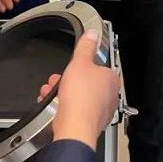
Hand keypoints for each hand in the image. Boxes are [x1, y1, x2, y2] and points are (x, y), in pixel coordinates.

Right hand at [48, 29, 120, 149]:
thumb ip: (86, 47)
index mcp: (112, 79)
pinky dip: (64, 105)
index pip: (100, 67)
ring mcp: (100, 111)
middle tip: (59, 78)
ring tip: (50, 90)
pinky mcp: (89, 122)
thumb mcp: (80, 63)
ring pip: (80, 97)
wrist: (74, 127)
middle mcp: (110, 96)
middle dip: (70, 79)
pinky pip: (76, 110)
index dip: (84, 65)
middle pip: (88, 82)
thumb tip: (92, 35)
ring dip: (64, 92)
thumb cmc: (81, 98)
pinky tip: (53, 103)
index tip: (74, 65)